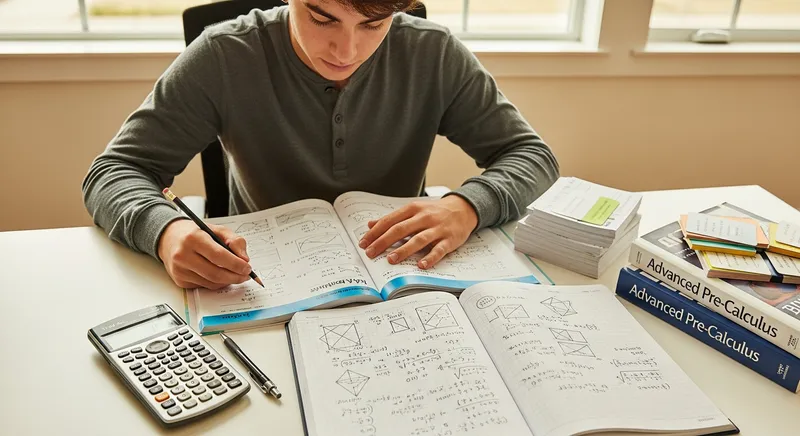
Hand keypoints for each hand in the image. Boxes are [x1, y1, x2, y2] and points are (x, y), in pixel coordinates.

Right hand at [157, 219, 251, 289]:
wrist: (169, 238)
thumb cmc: (196, 233)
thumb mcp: (217, 230)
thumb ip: (235, 241)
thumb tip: (244, 260)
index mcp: (194, 238)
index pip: (218, 255)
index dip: (236, 264)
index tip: (247, 268)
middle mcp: (183, 254)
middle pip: (215, 273)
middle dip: (235, 277)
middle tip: (245, 275)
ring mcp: (180, 269)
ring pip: (211, 283)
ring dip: (227, 281)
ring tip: (235, 275)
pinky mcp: (179, 280)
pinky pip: (204, 286)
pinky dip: (216, 283)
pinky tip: (220, 275)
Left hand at [359, 195, 477, 268]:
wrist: (463, 208)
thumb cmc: (435, 211)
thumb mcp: (414, 210)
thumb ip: (393, 218)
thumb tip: (371, 224)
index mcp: (413, 209)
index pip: (390, 221)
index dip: (375, 232)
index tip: (363, 243)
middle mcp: (424, 217)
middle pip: (400, 230)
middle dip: (383, 242)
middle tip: (371, 253)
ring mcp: (437, 228)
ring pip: (418, 239)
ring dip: (404, 250)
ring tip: (391, 259)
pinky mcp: (450, 239)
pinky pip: (439, 249)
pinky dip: (430, 257)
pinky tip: (421, 265)